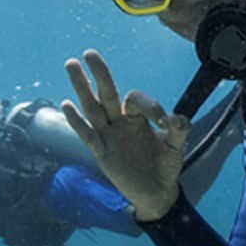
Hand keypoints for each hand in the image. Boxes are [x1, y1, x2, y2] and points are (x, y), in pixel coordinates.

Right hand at [60, 50, 190, 221]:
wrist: (157, 192)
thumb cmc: (165, 166)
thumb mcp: (175, 147)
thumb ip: (179, 131)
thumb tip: (176, 118)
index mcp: (137, 117)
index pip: (135, 99)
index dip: (149, 106)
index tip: (164, 123)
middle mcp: (120, 122)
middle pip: (107, 93)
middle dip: (100, 74)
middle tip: (89, 53)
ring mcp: (108, 136)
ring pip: (92, 108)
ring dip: (82, 88)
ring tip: (71, 65)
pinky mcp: (101, 152)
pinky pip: (87, 135)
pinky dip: (76, 121)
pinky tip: (67, 105)